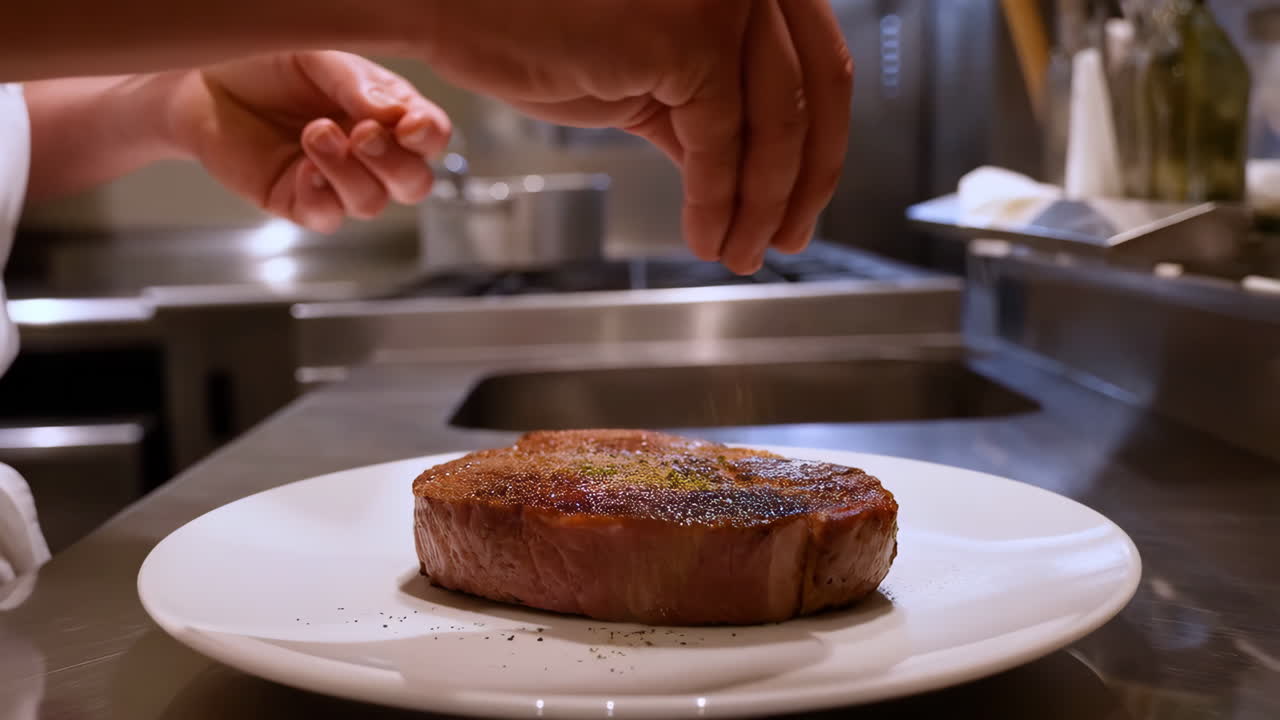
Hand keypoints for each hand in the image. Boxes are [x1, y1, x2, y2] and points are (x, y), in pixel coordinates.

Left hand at [169, 51, 450, 231]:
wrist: (203, 80)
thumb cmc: (266, 63)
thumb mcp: (320, 59)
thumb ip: (360, 87)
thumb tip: (395, 117)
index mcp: (386, 114)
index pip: (430, 137)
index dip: (429, 137)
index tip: (409, 125)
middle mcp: (368, 154)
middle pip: (413, 184)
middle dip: (394, 163)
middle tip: (363, 134)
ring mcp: (335, 182)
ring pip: (371, 203)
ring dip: (348, 171)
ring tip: (315, 133)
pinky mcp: (298, 203)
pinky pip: (327, 217)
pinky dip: (320, 195)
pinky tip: (302, 168)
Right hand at [419, 0, 851, 273]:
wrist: (458, 4)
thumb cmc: (534, 23)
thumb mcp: (649, 70)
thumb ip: (707, 108)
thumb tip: (750, 174)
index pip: (817, 63)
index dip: (819, 143)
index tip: (803, 200)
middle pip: (818, 91)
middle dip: (805, 181)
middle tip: (787, 237)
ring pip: (776, 126)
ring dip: (762, 206)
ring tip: (741, 251)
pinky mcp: (690, 36)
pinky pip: (722, 143)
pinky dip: (718, 201)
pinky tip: (707, 235)